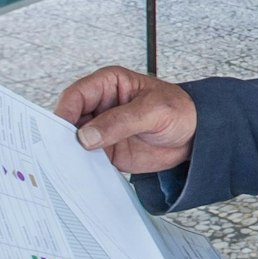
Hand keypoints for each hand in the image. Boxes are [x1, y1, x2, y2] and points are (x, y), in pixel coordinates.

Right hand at [52, 66, 197, 173]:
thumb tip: (87, 135)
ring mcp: (101, 129)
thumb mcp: (154, 111)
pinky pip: (88, 159)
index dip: (64, 113)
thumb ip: (121, 121)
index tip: (62, 131)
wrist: (195, 136)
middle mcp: (99, 106)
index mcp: (108, 84)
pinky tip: (85, 174)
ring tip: (73, 165)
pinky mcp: (106, 150)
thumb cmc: (180, 111)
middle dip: (63, 136)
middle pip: (69, 120)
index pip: (75, 96)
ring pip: (74, 141)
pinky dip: (84, 167)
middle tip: (63, 152)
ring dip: (71, 154)